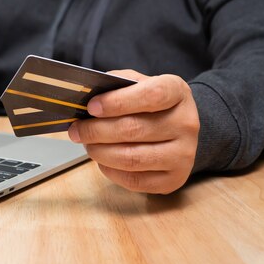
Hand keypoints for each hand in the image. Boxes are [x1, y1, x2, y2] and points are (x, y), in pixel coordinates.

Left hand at [68, 70, 198, 193]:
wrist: (179, 128)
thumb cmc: (151, 103)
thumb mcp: (140, 84)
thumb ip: (117, 85)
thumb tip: (89, 98)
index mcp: (177, 92)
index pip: (151, 95)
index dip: (117, 102)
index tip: (91, 107)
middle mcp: (186, 123)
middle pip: (134, 129)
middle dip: (96, 130)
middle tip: (77, 129)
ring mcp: (184, 154)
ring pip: (132, 157)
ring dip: (100, 152)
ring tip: (87, 144)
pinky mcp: (175, 179)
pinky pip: (135, 180)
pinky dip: (111, 171)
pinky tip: (102, 160)